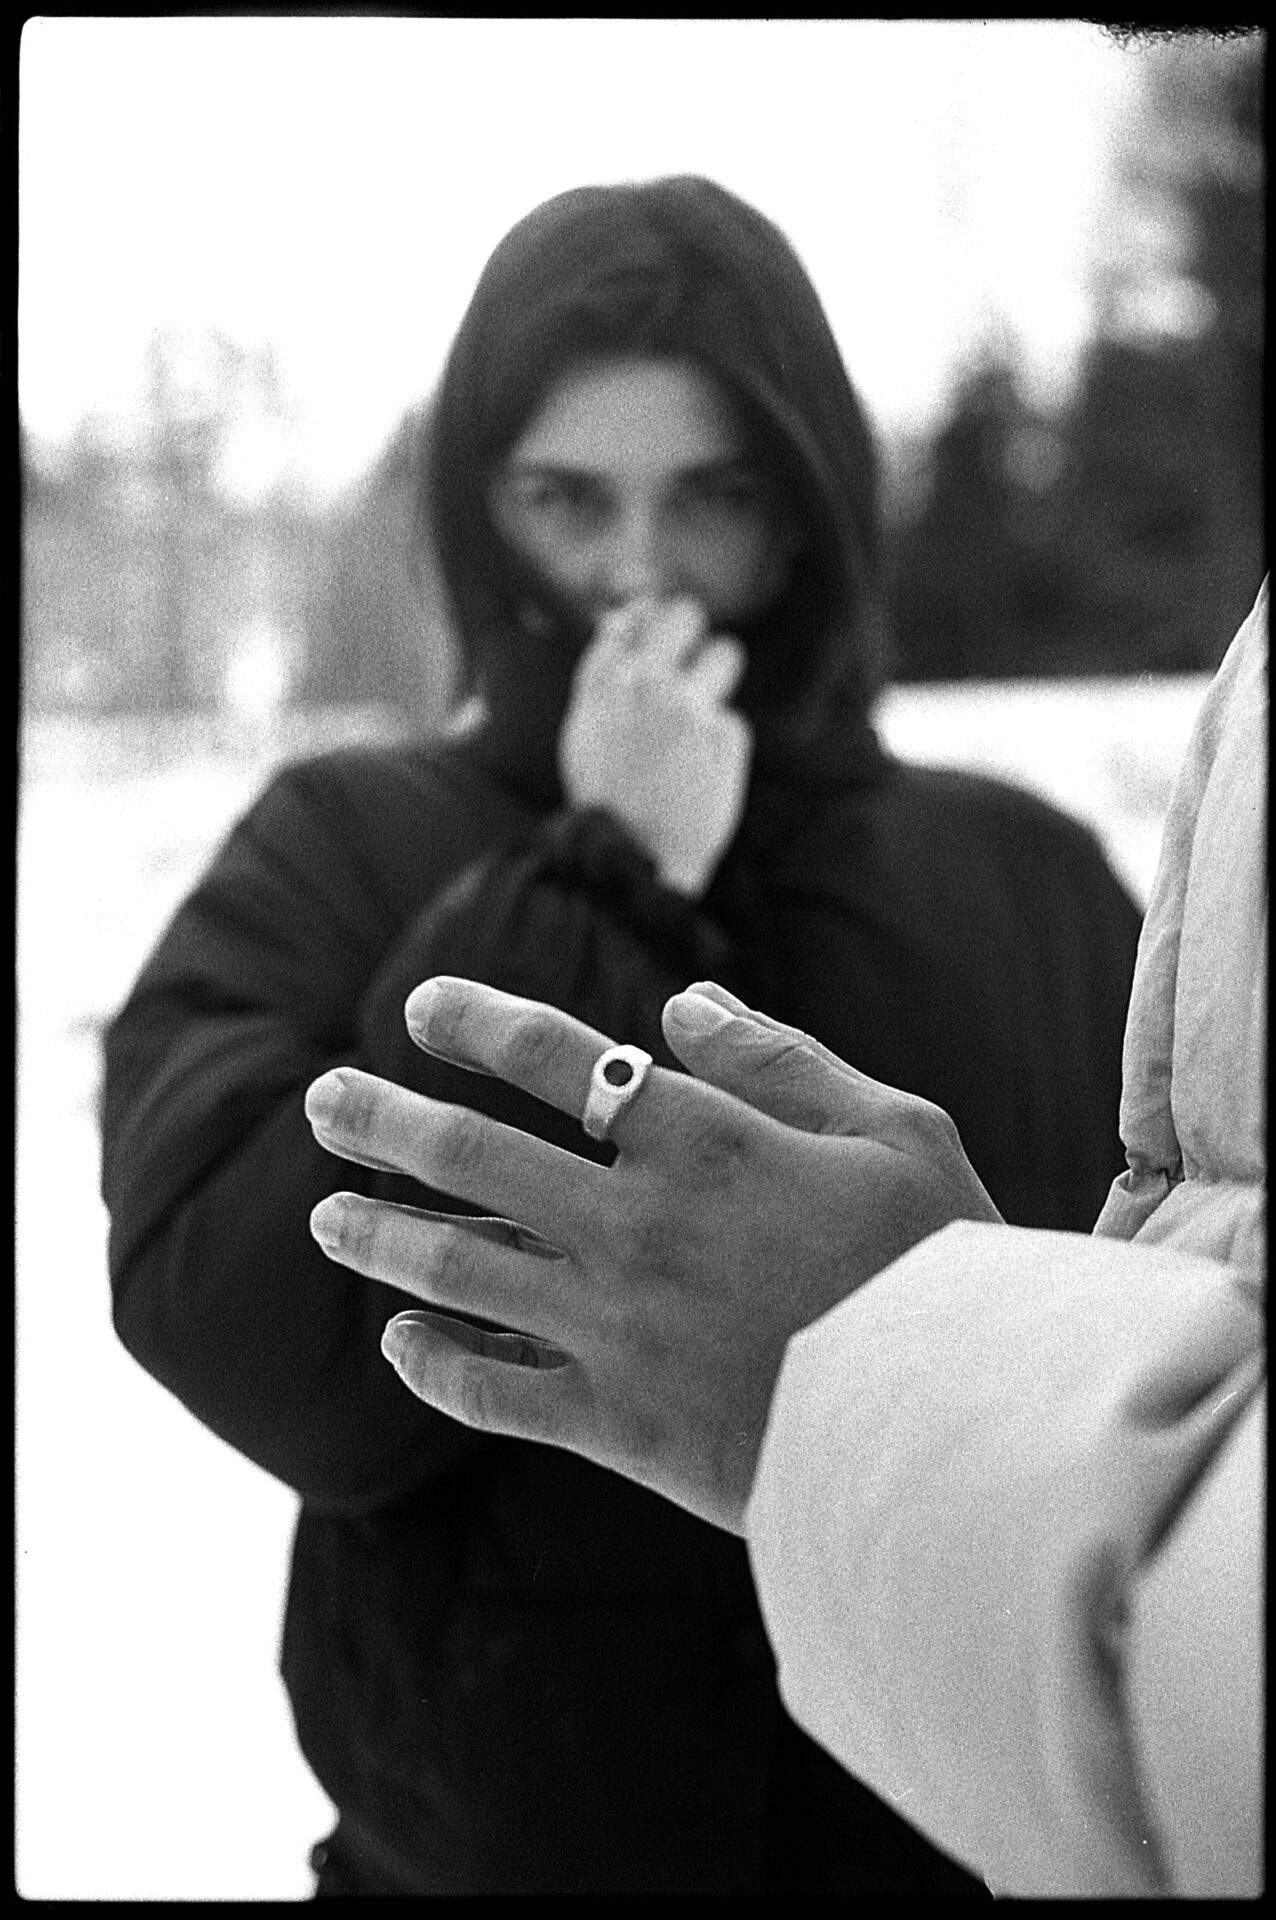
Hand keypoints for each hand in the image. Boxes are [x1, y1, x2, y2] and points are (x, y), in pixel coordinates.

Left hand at [304, 976, 1000, 1533]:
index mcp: (705, 1140)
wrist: (959, 1438)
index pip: (557, 1058)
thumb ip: (781, 1058)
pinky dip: (434, 1363)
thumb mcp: (895, 1131)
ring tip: (324, 1218)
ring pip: (456, 1267)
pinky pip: (492, 1389)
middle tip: (323, 1101)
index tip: (421, 1006)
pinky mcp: (615, 1422)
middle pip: (472, 1155)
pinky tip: (399, 1341)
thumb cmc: (945, 1270)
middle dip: (383, 1119)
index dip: (478, 1023)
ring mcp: (614, 1325)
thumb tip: (677, 1003)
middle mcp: (637, 1223)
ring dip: (378, 1235)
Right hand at [557, 596, 751, 896]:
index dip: (650, 629)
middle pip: (687, 614)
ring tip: (700, 716)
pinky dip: (721, 742)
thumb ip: (605, 674)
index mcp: (604, 681)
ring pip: (726, 653)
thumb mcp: (584, 730)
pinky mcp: (725, 734)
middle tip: (691, 660)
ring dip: (718, 676)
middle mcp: (646, 684)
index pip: (637, 615)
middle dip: (692, 632)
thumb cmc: (607, 797)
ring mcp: (689, 707)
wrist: (637, 858)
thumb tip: (626, 619)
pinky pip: (732, 719)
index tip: (655, 648)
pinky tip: (702, 771)